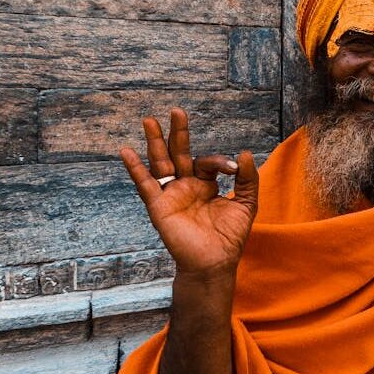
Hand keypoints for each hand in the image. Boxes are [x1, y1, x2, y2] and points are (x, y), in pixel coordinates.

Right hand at [119, 108, 259, 281]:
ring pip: (160, 163)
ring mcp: (171, 195)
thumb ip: (247, 179)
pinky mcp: (159, 207)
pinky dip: (135, 169)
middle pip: (178, 154)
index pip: (208, 162)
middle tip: (176, 110)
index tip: (233, 168)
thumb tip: (245, 153)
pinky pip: (145, 185)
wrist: (215, 263)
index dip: (220, 161)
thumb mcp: (245, 203)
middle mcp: (186, 186)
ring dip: (154, 142)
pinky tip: (126, 152)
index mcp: (205, 185)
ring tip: (149, 120)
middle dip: (178, 133)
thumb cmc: (230, 237)